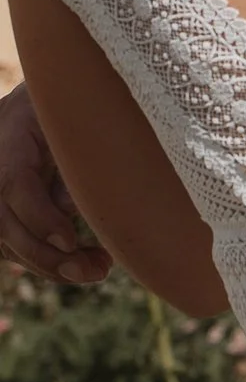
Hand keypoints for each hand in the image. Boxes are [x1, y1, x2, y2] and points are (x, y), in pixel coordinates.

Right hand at [0, 83, 110, 283]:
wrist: (25, 113)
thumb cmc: (56, 112)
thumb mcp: (67, 119)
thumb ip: (70, 155)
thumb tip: (71, 206)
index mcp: (10, 147)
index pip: (15, 186)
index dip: (41, 217)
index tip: (70, 240)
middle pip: (10, 229)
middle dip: (51, 257)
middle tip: (96, 269)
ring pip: (14, 247)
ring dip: (56, 267)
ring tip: (100, 269)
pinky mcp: (6, 221)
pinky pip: (21, 250)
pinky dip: (51, 264)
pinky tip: (87, 267)